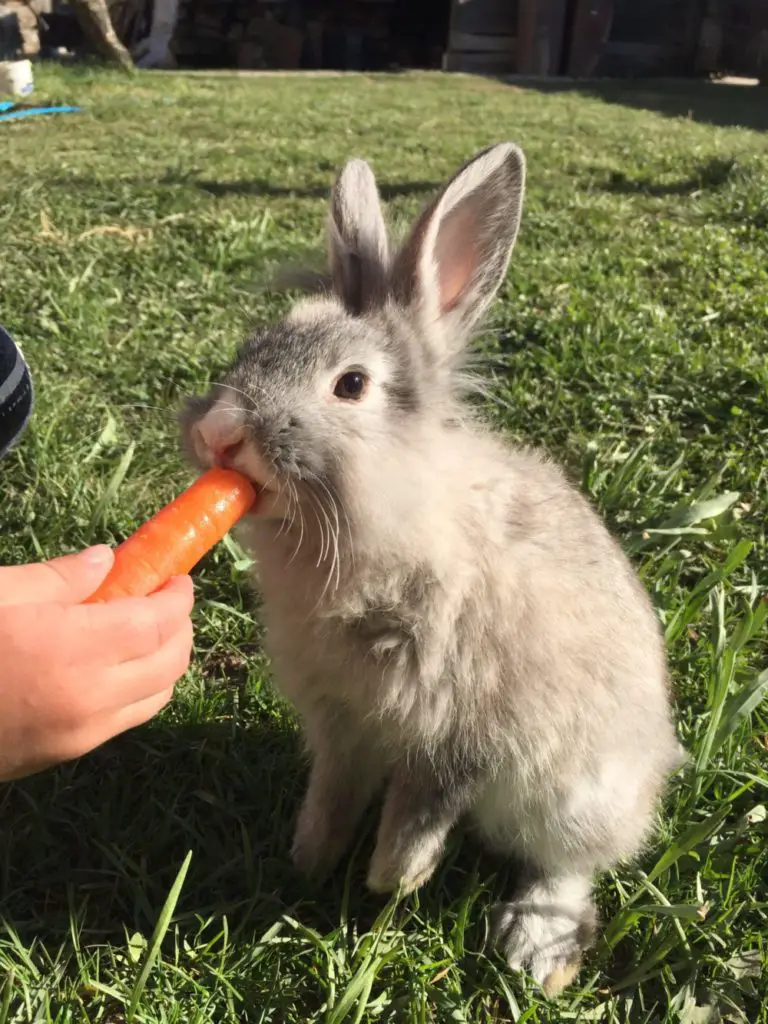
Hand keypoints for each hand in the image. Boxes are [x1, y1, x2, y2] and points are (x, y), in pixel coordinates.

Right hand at [0, 546, 193, 781]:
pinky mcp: (66, 754)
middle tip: (165, 598)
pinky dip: (144, 687)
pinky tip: (119, 663)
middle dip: (180, 626)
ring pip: (158, 695)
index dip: (176, 598)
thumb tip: (108, 561)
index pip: (156, 623)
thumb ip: (59, 578)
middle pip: (170, 662)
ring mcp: (81, 733)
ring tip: (147, 629)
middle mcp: (90, 698)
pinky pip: (129, 717)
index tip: (177, 577)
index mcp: (73, 649)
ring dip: (167, 660)